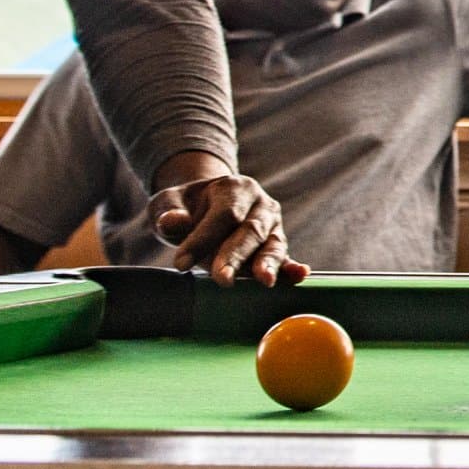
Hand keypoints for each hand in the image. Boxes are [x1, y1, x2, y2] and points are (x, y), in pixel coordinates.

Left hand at [147, 159, 306, 286]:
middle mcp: (261, 205)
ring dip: (267, 264)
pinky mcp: (276, 248)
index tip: (181, 263)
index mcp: (236, 188)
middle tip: (222, 278)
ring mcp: (273, 227)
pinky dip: (291, 269)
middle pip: (251, 230)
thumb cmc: (186, 207)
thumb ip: (169, 211)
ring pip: (272, 245)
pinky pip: (285, 259)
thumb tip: (170, 222)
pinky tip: (299, 275)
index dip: (204, 238)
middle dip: (236, 255)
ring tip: (263, 280)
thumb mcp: (170, 202)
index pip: (224, 213)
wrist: (205, 208)